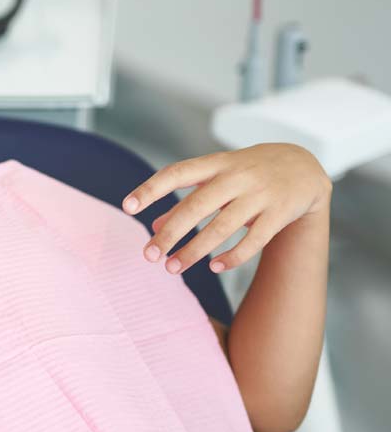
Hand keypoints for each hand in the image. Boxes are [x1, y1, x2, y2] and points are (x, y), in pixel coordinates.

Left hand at [121, 143, 331, 274]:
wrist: (305, 166)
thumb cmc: (248, 173)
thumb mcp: (217, 178)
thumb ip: (185, 200)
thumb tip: (154, 229)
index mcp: (216, 164)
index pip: (177, 173)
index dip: (151, 189)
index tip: (127, 207)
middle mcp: (236, 176)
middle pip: (196, 206)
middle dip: (170, 233)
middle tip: (148, 256)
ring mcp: (260, 195)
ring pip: (222, 227)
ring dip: (194, 251)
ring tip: (172, 268)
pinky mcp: (279, 213)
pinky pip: (253, 240)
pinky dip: (232, 257)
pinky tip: (214, 268)